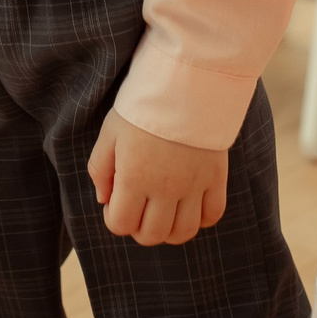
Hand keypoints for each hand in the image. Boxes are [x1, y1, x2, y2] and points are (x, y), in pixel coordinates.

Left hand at [88, 109, 226, 245]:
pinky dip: (201, 219)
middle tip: (139, 208)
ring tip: (163, 211)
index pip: (121, 225)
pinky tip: (190, 205)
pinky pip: (213, 215)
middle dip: (140, 228)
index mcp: (134, 177)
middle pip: (152, 235)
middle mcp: (165, 188)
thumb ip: (100, 170)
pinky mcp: (216, 177)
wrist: (185, 81)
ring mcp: (194, 185)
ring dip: (170, 230)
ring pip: (184, 233)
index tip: (116, 202)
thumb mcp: (109, 133)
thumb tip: (104, 200)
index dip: (114, 219)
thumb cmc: (142, 107)